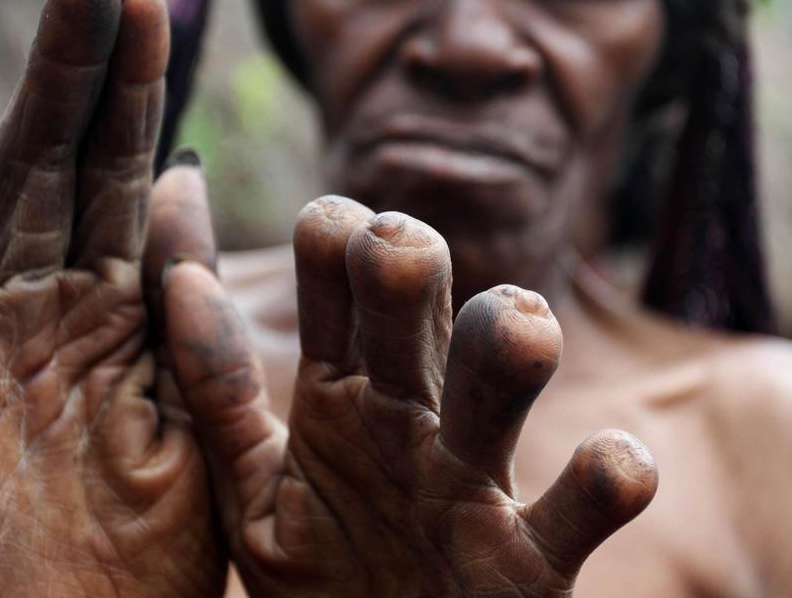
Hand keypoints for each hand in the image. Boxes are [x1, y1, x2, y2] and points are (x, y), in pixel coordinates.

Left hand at [160, 194, 658, 596]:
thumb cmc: (321, 584)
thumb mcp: (250, 488)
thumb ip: (215, 389)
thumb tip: (178, 276)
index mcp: (341, 391)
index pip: (336, 270)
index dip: (332, 234)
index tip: (329, 230)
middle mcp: (410, 414)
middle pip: (417, 302)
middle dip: (406, 260)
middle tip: (394, 252)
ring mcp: (474, 481)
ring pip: (501, 376)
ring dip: (509, 337)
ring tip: (517, 326)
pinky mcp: (532, 561)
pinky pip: (585, 505)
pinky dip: (609, 477)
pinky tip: (614, 460)